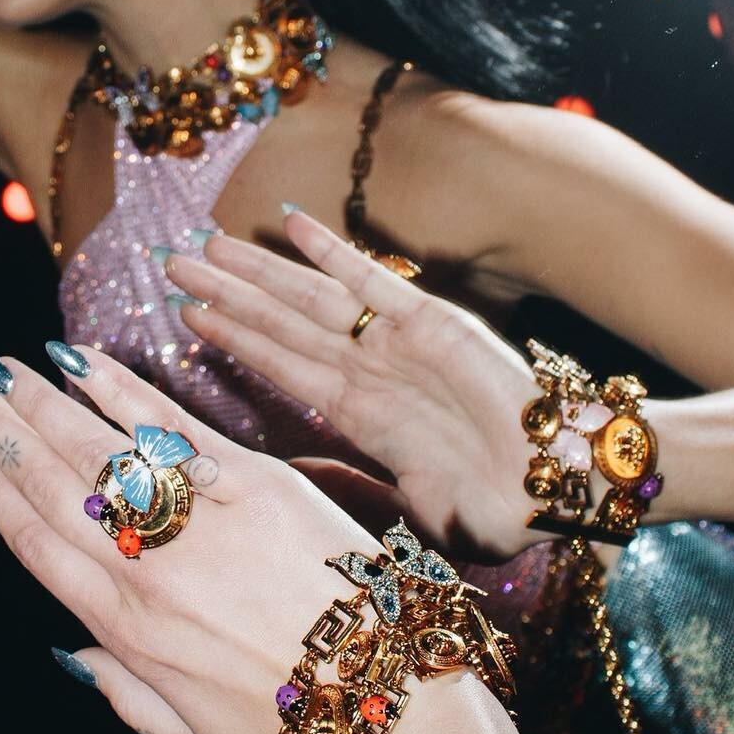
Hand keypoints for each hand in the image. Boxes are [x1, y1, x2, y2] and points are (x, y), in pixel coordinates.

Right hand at [0, 344, 381, 733]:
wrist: (387, 694)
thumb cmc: (292, 728)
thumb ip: (122, 697)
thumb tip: (69, 651)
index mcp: (127, 630)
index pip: (36, 543)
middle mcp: (148, 569)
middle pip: (53, 484)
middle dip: (2, 429)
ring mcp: (198, 522)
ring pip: (97, 449)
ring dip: (43, 400)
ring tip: (6, 365)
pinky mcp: (253, 482)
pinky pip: (170, 428)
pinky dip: (121, 390)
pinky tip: (85, 361)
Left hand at [159, 208, 539, 561]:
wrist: (562, 487)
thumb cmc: (495, 508)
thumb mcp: (405, 510)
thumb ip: (346, 484)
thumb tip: (290, 468)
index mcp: (358, 413)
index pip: (278, 365)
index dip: (232, 337)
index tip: (187, 314)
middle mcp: (367, 369)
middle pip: (278, 323)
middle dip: (225, 293)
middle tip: (170, 263)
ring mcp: (395, 342)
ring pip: (308, 298)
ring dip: (258, 270)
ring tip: (206, 245)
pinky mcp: (431, 322)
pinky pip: (372, 281)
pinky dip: (332, 253)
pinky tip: (293, 223)